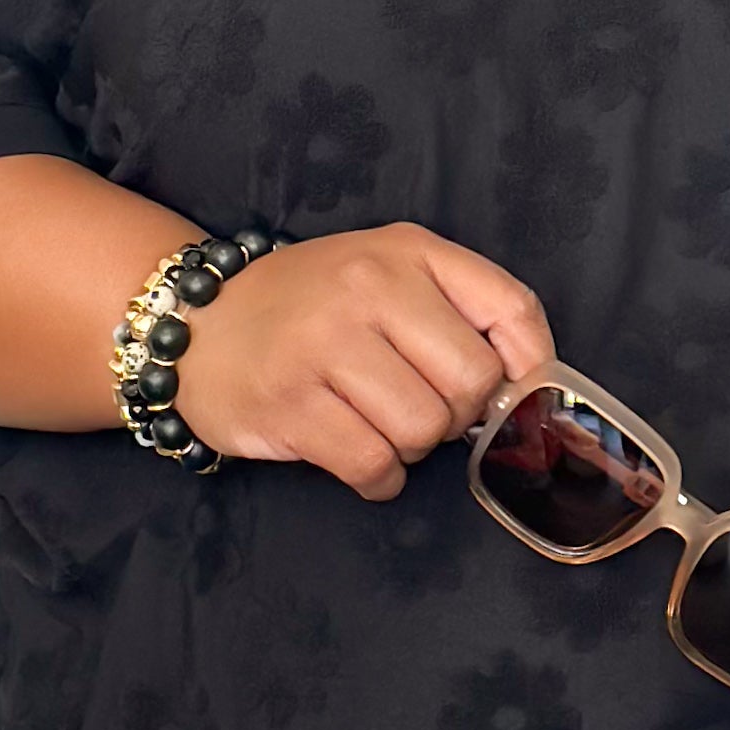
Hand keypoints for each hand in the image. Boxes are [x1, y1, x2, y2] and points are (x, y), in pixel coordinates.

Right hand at [173, 223, 551, 501]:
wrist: (198, 322)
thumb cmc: (311, 305)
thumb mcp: (388, 272)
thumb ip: (463, 308)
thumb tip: (531, 384)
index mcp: (406, 251)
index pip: (511, 309)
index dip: (529, 366)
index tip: (511, 392)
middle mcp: (366, 288)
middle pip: (472, 384)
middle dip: (456, 414)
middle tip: (418, 406)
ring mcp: (322, 345)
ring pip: (423, 430)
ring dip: (412, 447)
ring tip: (376, 423)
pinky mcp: (287, 404)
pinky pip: (373, 465)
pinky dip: (379, 478)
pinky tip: (360, 457)